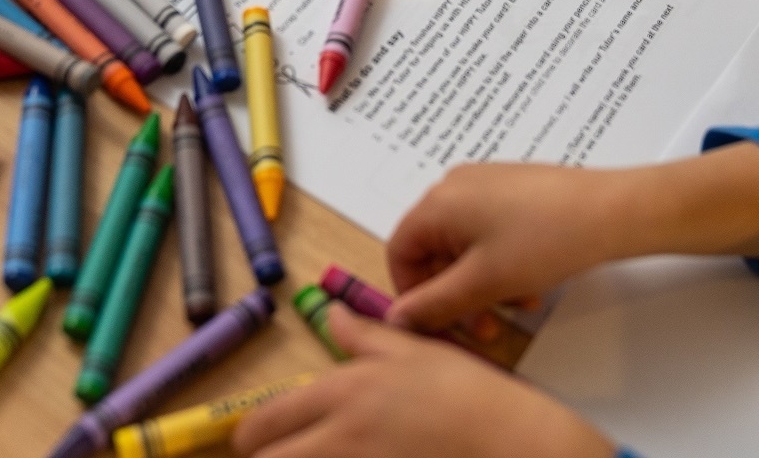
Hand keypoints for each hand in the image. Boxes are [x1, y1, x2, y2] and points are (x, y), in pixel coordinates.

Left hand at [232, 304, 614, 457]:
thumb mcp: (414, 350)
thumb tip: (332, 315)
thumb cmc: (465, 392)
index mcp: (345, 391)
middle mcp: (340, 436)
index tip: (249, 441)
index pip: (267, 421)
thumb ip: (364, 335)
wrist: (510, 442)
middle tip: (275, 455)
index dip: (248, 436)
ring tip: (309, 455)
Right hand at [386, 162, 623, 333]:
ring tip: (517, 304)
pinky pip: (487, 230)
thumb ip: (433, 304)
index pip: (399, 251)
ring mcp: (484, 183)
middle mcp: (454, 186)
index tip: (436, 323)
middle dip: (454, 294)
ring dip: (481, 283)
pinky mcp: (509, 187)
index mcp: (438, 202)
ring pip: (463, 245)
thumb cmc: (545, 240)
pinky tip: (529, 283)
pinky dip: (498, 262)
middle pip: (433, 249)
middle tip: (483, 328)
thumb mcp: (484, 283)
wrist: (609, 210)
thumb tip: (396, 318)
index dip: (411, 293)